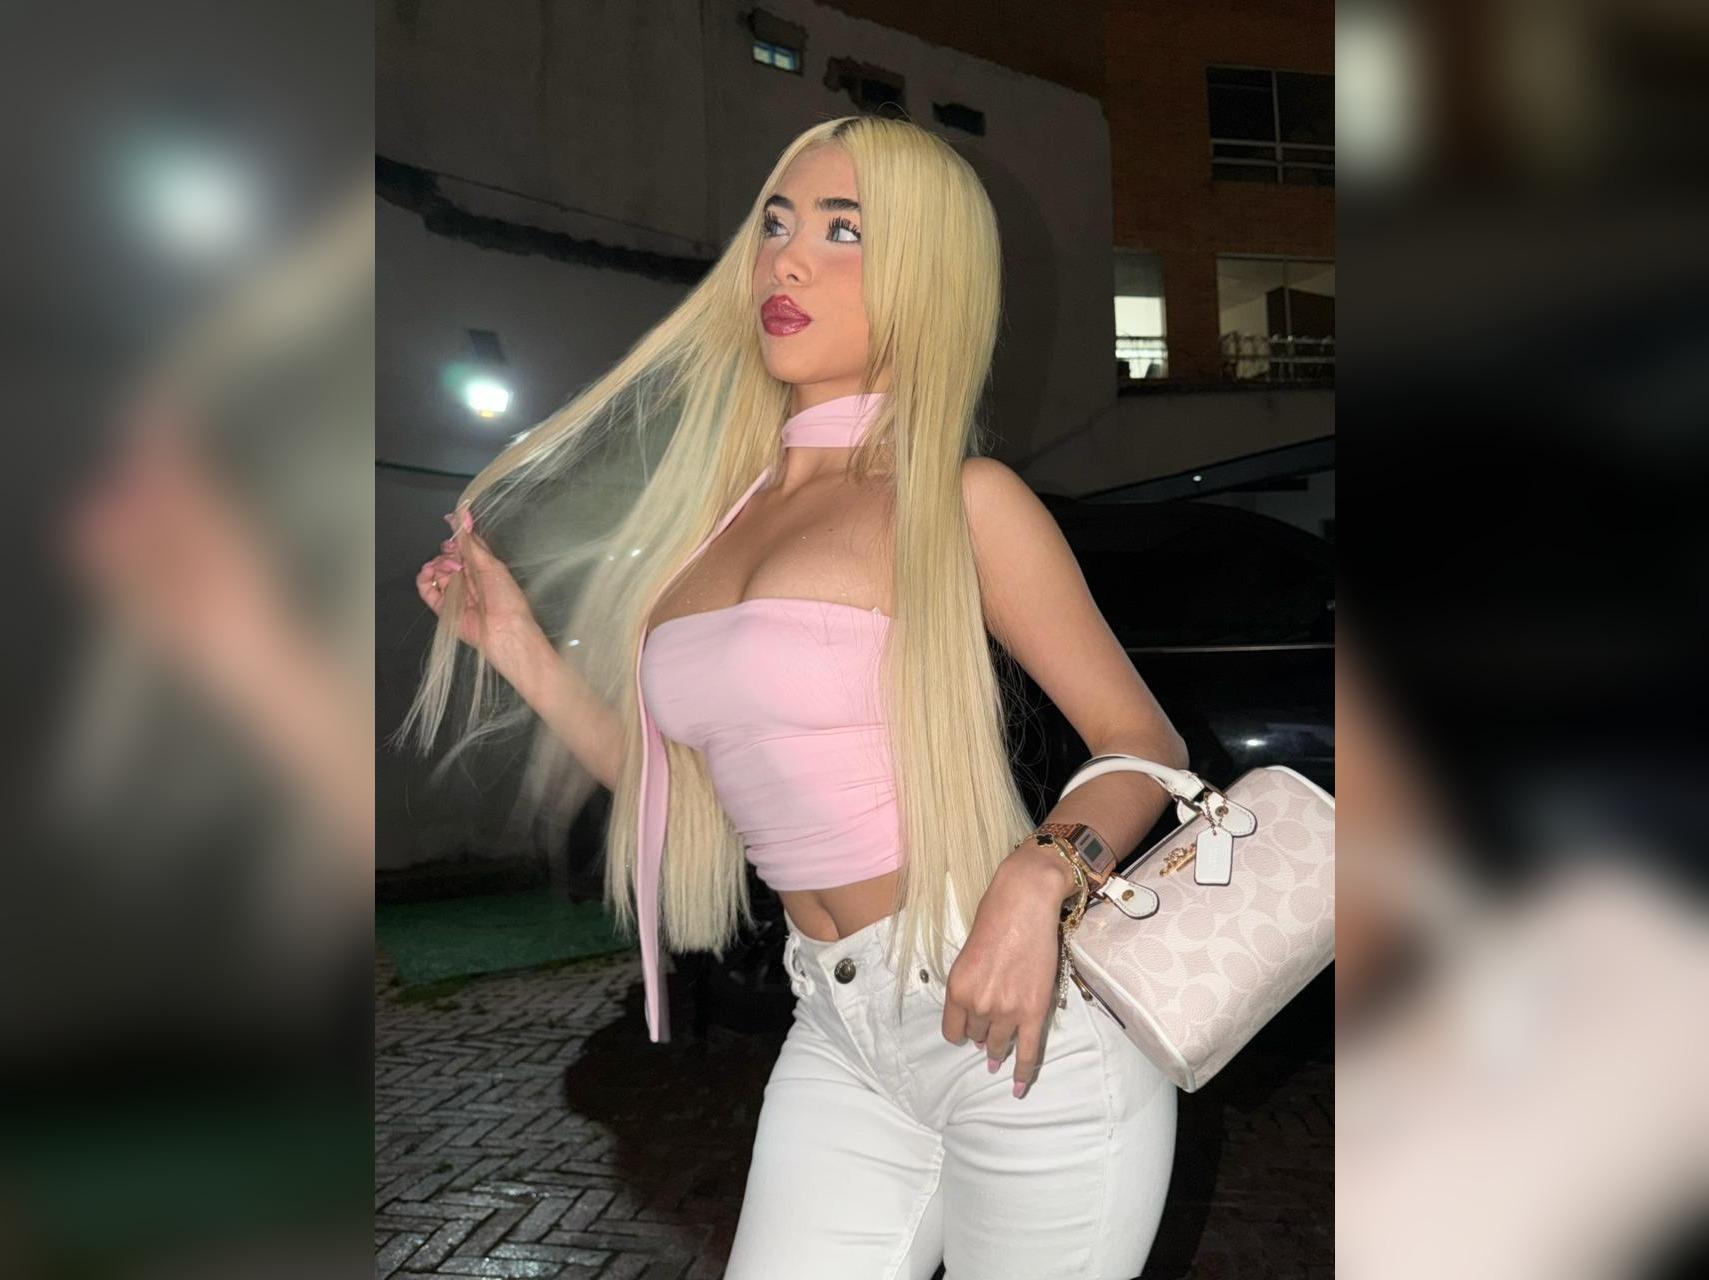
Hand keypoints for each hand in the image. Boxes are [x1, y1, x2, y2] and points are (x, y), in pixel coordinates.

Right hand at [415, 508, 540, 658]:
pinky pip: (426, 588)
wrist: (504, 629)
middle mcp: (467, 578)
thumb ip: (472, 543)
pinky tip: (430, 571)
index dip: (456, 533)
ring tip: (453, 569)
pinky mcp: (442, 606)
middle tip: (456, 555)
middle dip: (448, 550)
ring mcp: (454, 591)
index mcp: (482, 567)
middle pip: (447, 555)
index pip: (464, 545)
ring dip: (439, 563)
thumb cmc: (506, 598)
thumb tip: (463, 517)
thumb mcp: (491, 564)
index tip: (450, 519)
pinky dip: (424, 577)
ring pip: (435, 569)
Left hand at [940, 848, 1070, 1098]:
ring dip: (999, 1050)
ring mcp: (1007, 1010)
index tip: (970, 1030)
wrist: (1025, 903)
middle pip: (978, 1037)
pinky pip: (1028, 1052)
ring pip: (1000, 1046)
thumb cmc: (995, 920)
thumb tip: (978, 1017)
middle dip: (983, 1034)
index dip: (962, 1032)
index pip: (953, 1031)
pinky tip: (1017, 1088)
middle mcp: (979, 1004)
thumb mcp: (967, 956)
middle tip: (992, 1028)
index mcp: (957, 990)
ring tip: (999, 1055)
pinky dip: (1023, 1073)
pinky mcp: (1034, 1011)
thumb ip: (970, 988)